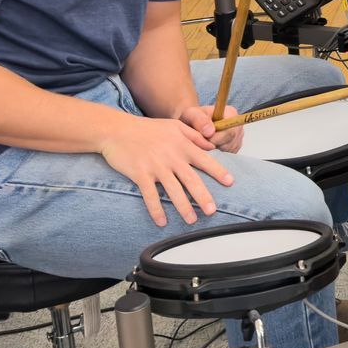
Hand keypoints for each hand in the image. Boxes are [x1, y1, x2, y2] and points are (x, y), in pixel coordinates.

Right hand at [99, 114, 235, 225]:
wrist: (117, 130)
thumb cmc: (147, 129)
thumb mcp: (174, 126)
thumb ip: (194, 135)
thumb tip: (211, 146)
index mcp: (181, 144)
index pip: (204, 159)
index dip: (218, 171)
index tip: (230, 182)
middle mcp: (171, 156)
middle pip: (191, 179)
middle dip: (203, 196)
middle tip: (212, 211)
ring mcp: (155, 166)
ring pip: (173, 190)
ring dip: (183, 207)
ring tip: (192, 220)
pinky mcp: (140, 174)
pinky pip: (150, 196)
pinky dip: (156, 210)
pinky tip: (162, 221)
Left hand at [178, 103, 243, 153]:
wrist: (192, 125)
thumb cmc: (192, 118)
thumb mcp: (191, 115)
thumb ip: (199, 120)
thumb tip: (210, 132)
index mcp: (230, 113)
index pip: (230, 131)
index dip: (217, 139)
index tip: (204, 139)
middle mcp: (238, 123)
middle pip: (231, 142)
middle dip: (215, 146)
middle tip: (202, 143)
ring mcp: (239, 135)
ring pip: (230, 149)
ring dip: (216, 150)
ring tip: (205, 143)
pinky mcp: (236, 145)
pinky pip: (230, 154)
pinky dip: (219, 154)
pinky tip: (210, 147)